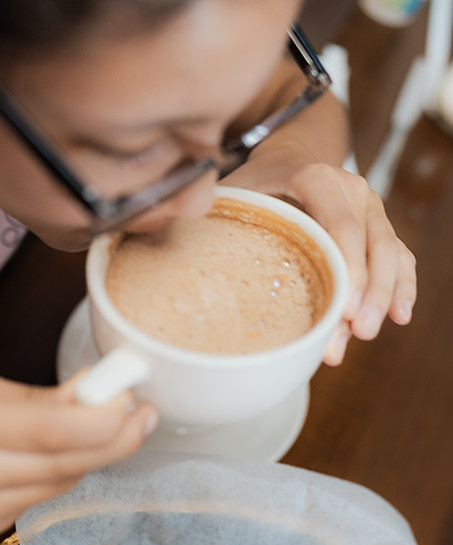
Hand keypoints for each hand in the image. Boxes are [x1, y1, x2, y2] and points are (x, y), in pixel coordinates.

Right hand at [0, 370, 157, 541]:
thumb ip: (42, 399)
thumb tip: (103, 394)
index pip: (52, 433)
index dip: (106, 423)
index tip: (138, 408)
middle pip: (64, 467)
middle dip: (114, 442)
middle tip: (142, 419)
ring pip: (59, 487)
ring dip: (89, 458)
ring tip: (99, 429)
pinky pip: (39, 501)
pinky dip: (58, 478)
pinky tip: (53, 458)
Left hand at [220, 161, 416, 363]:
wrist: (289, 157)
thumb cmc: (258, 181)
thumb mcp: (238, 190)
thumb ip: (224, 217)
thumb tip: (195, 264)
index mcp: (317, 177)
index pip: (341, 225)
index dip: (347, 267)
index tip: (344, 309)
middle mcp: (352, 188)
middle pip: (373, 244)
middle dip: (369, 293)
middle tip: (356, 333)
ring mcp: (370, 207)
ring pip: (391, 253)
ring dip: (384, 296)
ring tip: (366, 335)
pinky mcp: (378, 226)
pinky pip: (400, 257)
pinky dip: (402, 286)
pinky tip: (400, 316)